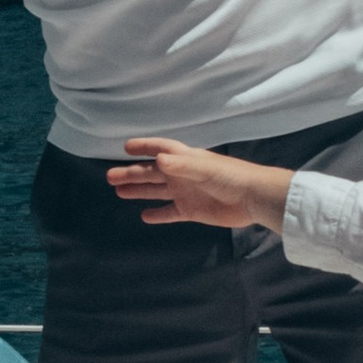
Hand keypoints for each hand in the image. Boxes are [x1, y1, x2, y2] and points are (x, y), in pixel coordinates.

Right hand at [106, 137, 295, 231]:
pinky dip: (158, 214)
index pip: (160, 149)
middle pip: (152, 173)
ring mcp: (186, 192)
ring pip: (157, 191)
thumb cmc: (230, 177)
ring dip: (139, 191)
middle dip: (132, 174)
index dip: (144, 146)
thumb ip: (181, 165)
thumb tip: (156, 159)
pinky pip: (170, 212)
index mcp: (185, 159)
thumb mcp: (204, 168)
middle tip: (110, 177)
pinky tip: (145, 215)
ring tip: (119, 192)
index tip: (126, 147)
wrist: (253, 199)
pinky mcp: (192, 210)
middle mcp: (182, 174)